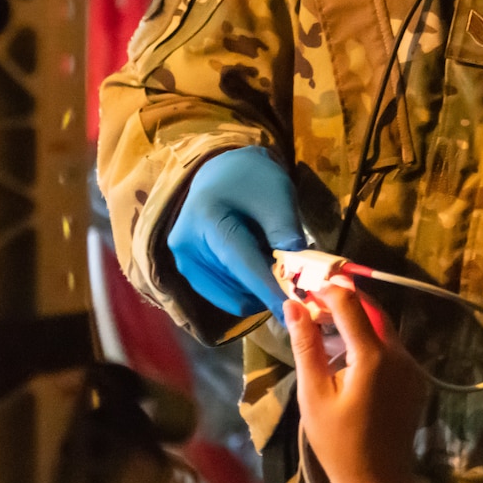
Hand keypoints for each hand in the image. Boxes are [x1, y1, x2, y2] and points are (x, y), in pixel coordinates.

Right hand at [168, 146, 305, 318]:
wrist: (222, 172)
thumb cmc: (252, 179)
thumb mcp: (277, 196)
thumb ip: (286, 231)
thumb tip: (298, 272)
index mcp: (207, 220)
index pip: (242, 265)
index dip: (268, 290)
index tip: (290, 310)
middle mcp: (186, 246)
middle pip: (235, 286)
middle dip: (268, 289)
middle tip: (294, 275)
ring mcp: (183, 261)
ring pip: (230, 296)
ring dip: (256, 289)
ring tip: (271, 259)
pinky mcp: (187, 270)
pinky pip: (221, 294)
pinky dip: (245, 287)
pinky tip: (256, 265)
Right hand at [287, 283, 435, 482]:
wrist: (377, 480)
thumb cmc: (337, 443)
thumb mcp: (313, 394)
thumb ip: (307, 345)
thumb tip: (294, 305)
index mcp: (375, 356)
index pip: (351, 304)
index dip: (327, 290)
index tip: (304, 287)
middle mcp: (400, 354)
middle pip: (371, 312)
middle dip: (342, 302)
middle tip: (311, 304)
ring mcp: (412, 367)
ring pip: (383, 329)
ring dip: (355, 321)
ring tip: (323, 327)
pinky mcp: (415, 379)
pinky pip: (391, 348)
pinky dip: (369, 341)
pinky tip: (346, 354)